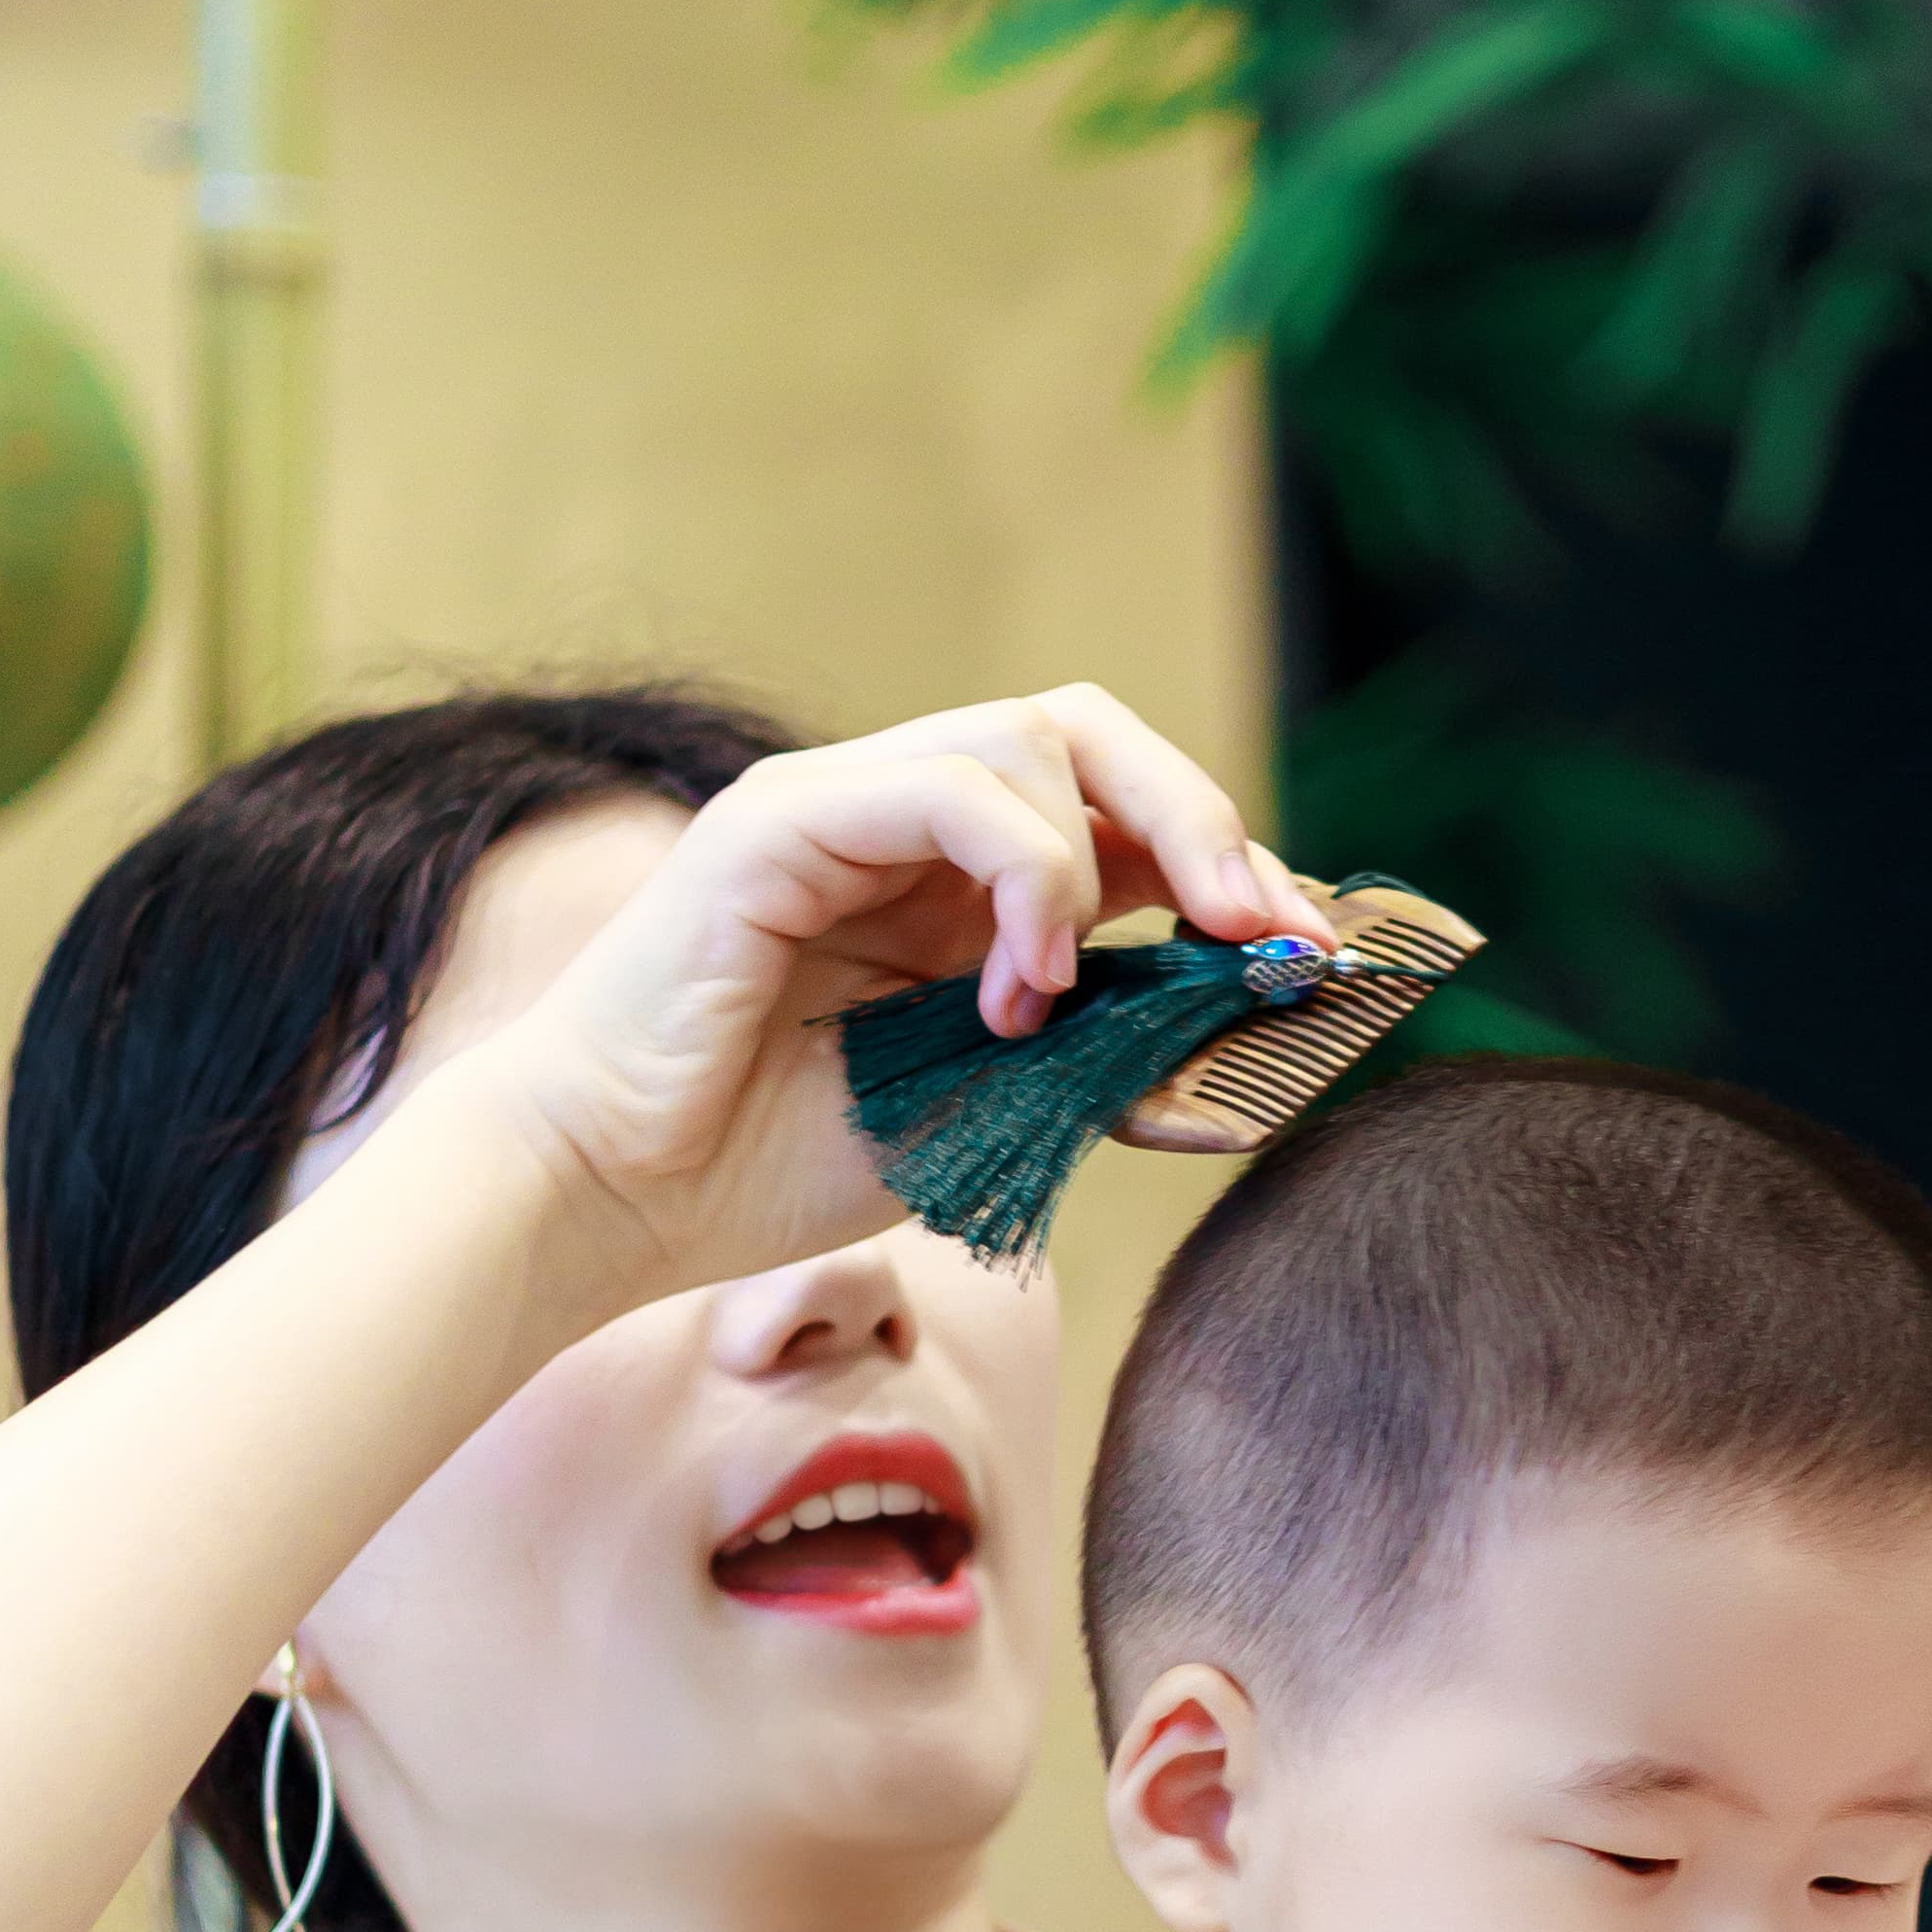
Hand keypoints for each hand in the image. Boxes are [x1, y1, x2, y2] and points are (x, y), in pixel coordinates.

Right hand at [484, 687, 1314, 1297]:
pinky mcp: (780, 819)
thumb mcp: (983, 1120)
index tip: (1316, 958)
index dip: (1229, 871)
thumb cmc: (768, 1165)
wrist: (615, 1197)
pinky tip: (1015, 988)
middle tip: (1271, 931)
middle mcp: (908, 821)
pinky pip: (947, 783)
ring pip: (1034, 737)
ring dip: (1101, 862)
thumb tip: (1242, 1069)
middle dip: (1209, 824)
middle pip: (1098, 733)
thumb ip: (1097, 1076)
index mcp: (958, 885)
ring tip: (1062, 1003)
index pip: (1123, 817)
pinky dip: (1021, 875)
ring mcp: (843, 805)